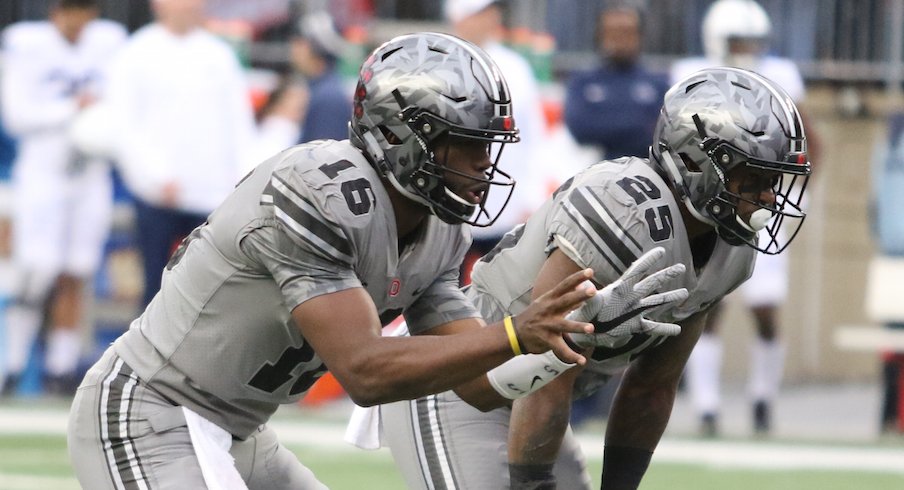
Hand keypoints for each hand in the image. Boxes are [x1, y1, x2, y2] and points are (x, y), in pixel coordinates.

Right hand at [511, 269, 596, 364]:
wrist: (515, 333)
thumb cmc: (535, 315)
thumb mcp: (547, 303)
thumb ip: (564, 297)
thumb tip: (582, 287)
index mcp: (549, 299)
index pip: (564, 285)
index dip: (577, 278)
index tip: (590, 271)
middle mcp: (549, 310)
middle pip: (565, 301)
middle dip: (579, 295)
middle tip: (593, 291)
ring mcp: (547, 325)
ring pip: (564, 325)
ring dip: (577, 326)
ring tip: (591, 328)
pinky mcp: (546, 339)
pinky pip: (560, 348)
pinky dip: (571, 356)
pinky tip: (581, 361)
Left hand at [567, 247, 688, 347]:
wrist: (585, 330)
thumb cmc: (584, 313)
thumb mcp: (586, 303)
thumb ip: (588, 295)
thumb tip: (585, 285)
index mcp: (619, 289)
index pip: (636, 271)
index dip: (648, 261)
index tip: (661, 251)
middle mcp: (630, 297)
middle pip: (652, 283)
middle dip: (666, 275)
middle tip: (682, 267)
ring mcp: (634, 311)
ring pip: (656, 302)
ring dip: (670, 298)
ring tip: (685, 292)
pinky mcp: (634, 326)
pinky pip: (652, 327)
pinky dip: (665, 329)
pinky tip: (678, 330)